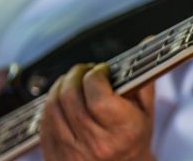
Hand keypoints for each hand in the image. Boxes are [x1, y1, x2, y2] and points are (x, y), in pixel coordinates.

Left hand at [40, 63, 155, 160]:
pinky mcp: (53, 154)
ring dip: (62, 85)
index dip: (96, 75)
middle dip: (77, 74)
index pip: (98, 95)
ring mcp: (72, 152)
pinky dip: (52, 102)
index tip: (102, 71)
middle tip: (86, 71)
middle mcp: (96, 143)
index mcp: (122, 131)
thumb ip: (143, 77)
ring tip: (74, 82)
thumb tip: (147, 43)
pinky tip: (63, 100)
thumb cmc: (133, 141)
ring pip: (54, 104)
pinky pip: (44, 119)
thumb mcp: (145, 113)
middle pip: (71, 96)